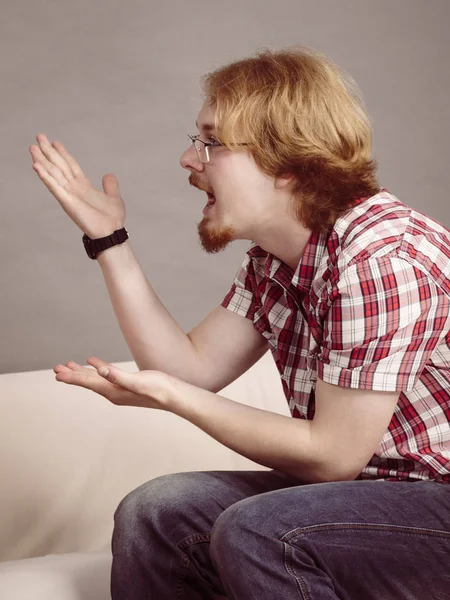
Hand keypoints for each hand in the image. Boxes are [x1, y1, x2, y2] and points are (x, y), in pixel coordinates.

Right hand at [29, 134, 125, 238]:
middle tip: (39, 137)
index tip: (55, 142)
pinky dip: (45, 177)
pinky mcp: (67, 202)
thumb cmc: (112, 219)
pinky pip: (54, 187)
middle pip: (59, 166)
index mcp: (84, 186)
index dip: (63, 154)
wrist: (111, 232)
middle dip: (49, 152)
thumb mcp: (114, 197)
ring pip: (53, 174)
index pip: (71, 166)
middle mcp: (74, 189)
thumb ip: (110, 186)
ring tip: (32, 148)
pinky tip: (37, 166)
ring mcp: (69, 195)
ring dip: (42, 161)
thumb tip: (108, 175)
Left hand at [54, 357, 171, 409]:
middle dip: (72, 375)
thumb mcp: (138, 381)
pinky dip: (98, 369)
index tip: (58, 373)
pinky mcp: (127, 384)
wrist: (174, 396)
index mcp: (113, 391)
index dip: (72, 377)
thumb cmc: (158, 389)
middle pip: (88, 382)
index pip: (88, 383)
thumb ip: (118, 377)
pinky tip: (94, 363)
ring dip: (82, 372)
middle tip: (57, 369)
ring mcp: (120, 389)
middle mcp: (113, 392)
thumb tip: (100, 371)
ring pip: (96, 379)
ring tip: (69, 366)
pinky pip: (107, 376)